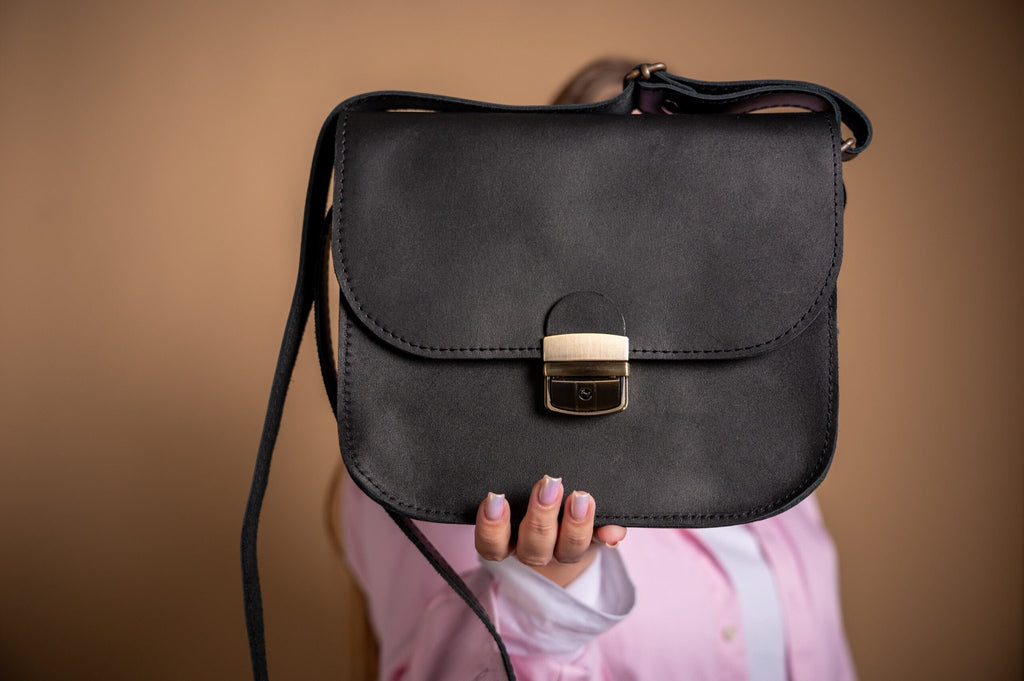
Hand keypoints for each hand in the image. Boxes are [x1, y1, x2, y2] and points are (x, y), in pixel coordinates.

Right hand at [474, 475, 626, 587]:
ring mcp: (565, 551)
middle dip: (540, 517)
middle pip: (532, 548)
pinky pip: (602, 544)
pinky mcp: (594, 544)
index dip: (491, 527)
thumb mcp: (512, 495)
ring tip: (580, 497)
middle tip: (547, 484)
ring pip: (567, 552)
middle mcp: (535, 551)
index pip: (491, 546)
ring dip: (575, 526)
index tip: (495, 498)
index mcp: (508, 542)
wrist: (559, 531)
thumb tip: (494, 494)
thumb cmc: (527, 502)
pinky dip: (610, 536)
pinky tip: (613, 529)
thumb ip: (502, 495)